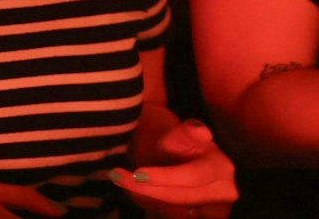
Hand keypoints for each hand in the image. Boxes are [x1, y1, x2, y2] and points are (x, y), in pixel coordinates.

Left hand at [115, 119, 236, 218]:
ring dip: (147, 200)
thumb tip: (201, 131)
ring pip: (176, 212)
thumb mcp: (177, 132)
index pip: (192, 177)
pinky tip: (137, 193)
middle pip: (181, 198)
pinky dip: (153, 207)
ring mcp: (216, 209)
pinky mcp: (203, 216)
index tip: (137, 173)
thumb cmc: (174, 142)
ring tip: (124, 181)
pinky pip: (174, 216)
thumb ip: (186, 132)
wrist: (175, 154)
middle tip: (117, 177)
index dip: (165, 178)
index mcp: (220, 167)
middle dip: (147, 189)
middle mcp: (224, 192)